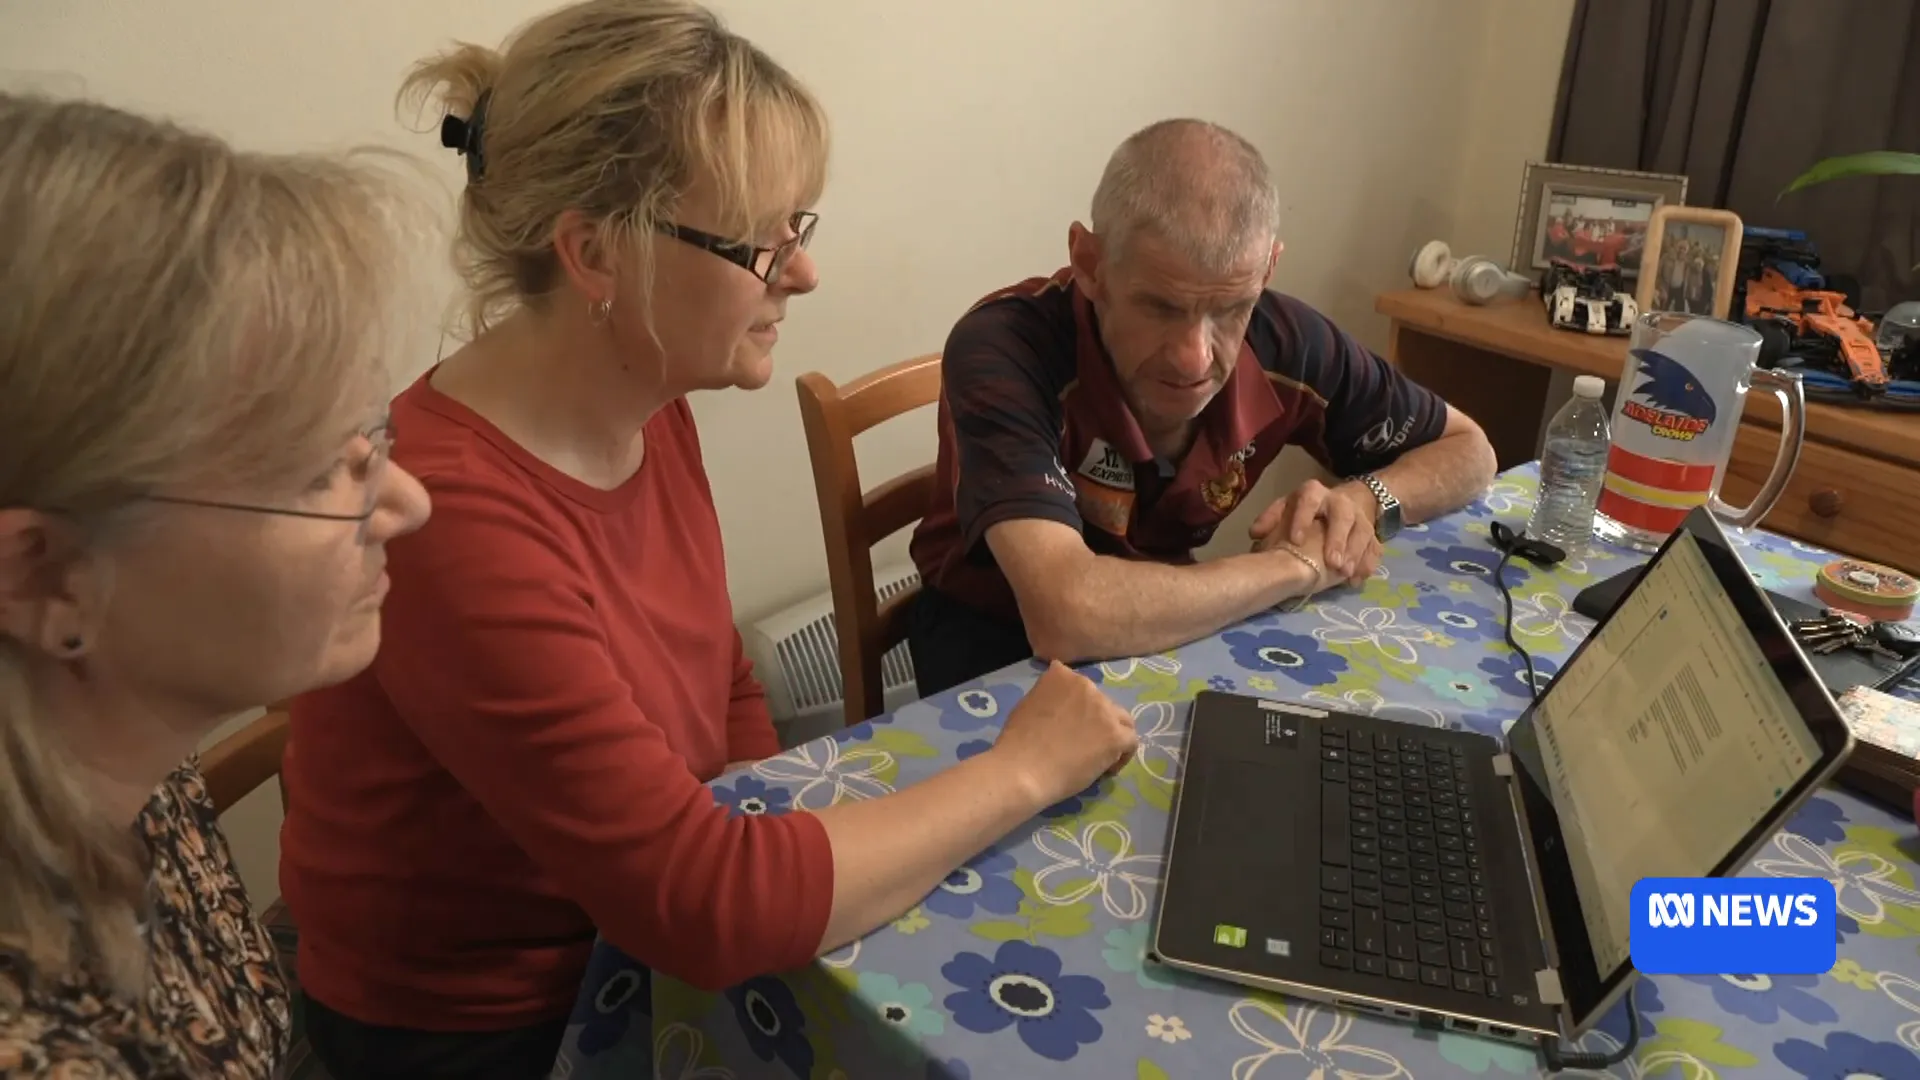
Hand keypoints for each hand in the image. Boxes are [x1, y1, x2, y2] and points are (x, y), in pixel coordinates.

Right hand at [991, 661, 1137, 805]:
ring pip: (1122, 721)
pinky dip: (1121, 756)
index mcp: (1062, 676)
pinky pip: (1131, 741)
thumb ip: (1048, 698)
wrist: (1022, 769)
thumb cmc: (1016, 742)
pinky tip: (1105, 769)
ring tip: (1097, 757)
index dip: (1079, 710)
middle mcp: (1087, 686)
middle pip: (1104, 704)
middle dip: (1096, 723)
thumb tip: (1059, 707)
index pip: (1082, 688)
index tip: (1070, 727)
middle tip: (1081, 746)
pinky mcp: (1115, 735)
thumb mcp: (1028, 704)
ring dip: (1112, 736)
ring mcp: (1104, 710)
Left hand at [1249, 479, 1381, 584]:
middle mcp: (1340, 502)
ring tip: (1345, 574)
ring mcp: (1359, 518)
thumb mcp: (1285, 508)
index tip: (1295, 540)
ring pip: (1363, 532)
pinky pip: (1375, 548)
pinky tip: (1357, 580)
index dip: (1302, 518)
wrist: (1339, 505)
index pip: (1309, 500)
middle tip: (1333, 562)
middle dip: (1338, 539)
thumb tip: (1255, 534)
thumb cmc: (1304, 512)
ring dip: (1355, 554)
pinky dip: (1367, 564)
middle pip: (1343, 516)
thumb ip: (1270, 519)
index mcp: (1314, 494)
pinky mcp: (1372, 535)